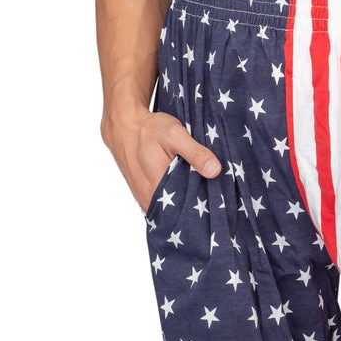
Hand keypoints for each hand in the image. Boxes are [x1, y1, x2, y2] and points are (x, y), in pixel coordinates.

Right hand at [101, 100, 222, 212]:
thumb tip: (215, 170)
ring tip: (202, 199)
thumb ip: (195, 153)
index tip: (218, 208)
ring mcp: (145, 199)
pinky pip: (163, 204)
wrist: (122, 126)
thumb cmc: (147, 130)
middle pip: (178, 214)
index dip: (202, 213)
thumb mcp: (174, 134)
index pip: (185, 213)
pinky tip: (186, 193)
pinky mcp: (143, 194)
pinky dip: (175, 200)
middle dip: (195, 210)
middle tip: (213, 203)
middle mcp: (150, 200)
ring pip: (170, 210)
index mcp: (158, 190)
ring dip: (185, 205)